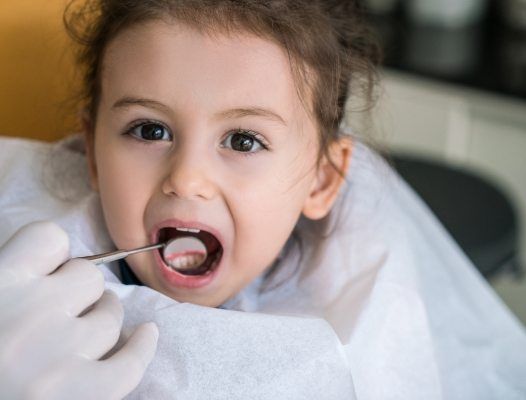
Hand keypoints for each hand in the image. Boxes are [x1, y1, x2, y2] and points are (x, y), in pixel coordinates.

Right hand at [0, 221, 157, 399]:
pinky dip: (141, 348)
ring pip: (109, 315)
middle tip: (64, 308)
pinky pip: (129, 363)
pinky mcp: (79, 396)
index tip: (49, 270)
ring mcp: (57, 356)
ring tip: (86, 331)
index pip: (48, 238)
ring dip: (103, 318)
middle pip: (87, 276)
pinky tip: (145, 336)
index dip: (52, 255)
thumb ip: (4, 283)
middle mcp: (29, 313)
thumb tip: (44, 268)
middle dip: (79, 289)